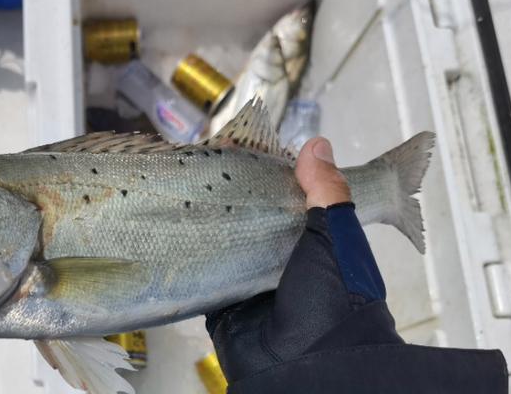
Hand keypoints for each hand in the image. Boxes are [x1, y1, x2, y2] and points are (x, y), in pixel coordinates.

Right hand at [205, 137, 506, 392]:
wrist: (311, 367)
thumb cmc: (333, 300)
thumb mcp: (338, 239)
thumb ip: (327, 194)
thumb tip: (317, 144)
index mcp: (312, 241)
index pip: (286, 197)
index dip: (266, 174)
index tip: (240, 147)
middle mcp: (280, 258)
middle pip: (250, 217)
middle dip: (228, 195)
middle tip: (200, 164)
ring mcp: (250, 280)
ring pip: (224, 242)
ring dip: (207, 222)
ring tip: (181, 188)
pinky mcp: (223, 301)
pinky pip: (204, 273)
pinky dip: (191, 256)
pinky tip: (172, 229)